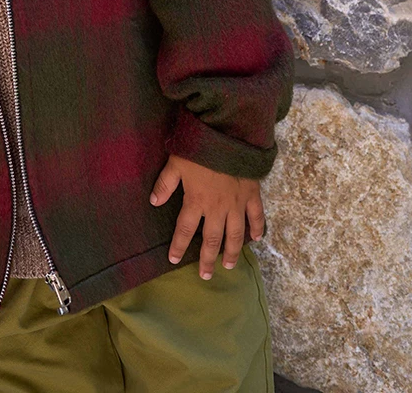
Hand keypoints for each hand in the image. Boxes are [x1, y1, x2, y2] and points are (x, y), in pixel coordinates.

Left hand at [150, 155, 263, 277]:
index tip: (173, 259)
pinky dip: (258, 227)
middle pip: (212, 239)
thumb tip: (153, 201)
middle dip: (208, 259)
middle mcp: (217, 208)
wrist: (229, 134)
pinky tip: (257, 239)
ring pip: (235, 234)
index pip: (185, 229)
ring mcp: (237, 203)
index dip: (178, 245)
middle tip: (206, 276)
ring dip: (232, 251)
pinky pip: (256, 215)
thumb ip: (165, 183)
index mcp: (197, 201)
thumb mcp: (176, 163)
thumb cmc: (200, 148)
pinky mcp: (252, 194)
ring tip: (229, 265)